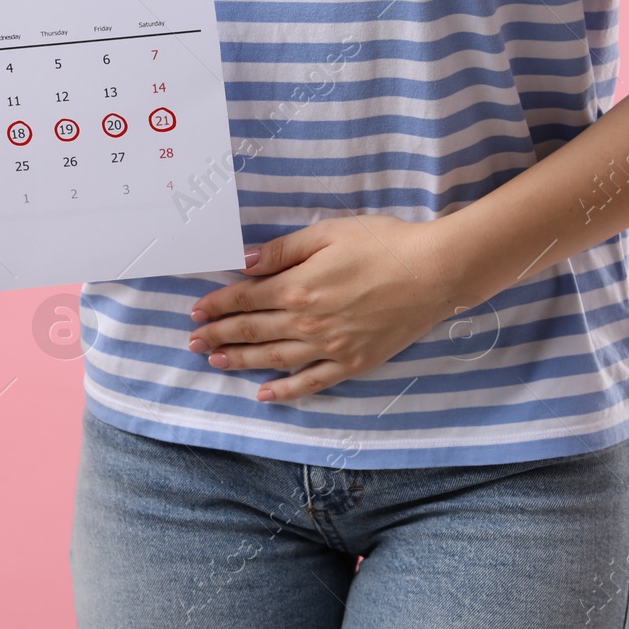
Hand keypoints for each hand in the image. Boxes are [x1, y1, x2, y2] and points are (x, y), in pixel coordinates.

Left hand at [188, 215, 477, 401]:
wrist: (435, 272)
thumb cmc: (384, 243)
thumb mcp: (329, 233)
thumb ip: (284, 250)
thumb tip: (245, 261)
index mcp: (299, 287)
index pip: (246, 298)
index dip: (217, 305)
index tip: (195, 311)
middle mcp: (308, 322)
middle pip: (253, 330)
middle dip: (219, 335)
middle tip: (192, 342)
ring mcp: (330, 346)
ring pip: (274, 358)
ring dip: (241, 361)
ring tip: (216, 362)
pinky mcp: (353, 362)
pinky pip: (311, 382)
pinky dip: (286, 391)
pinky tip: (265, 394)